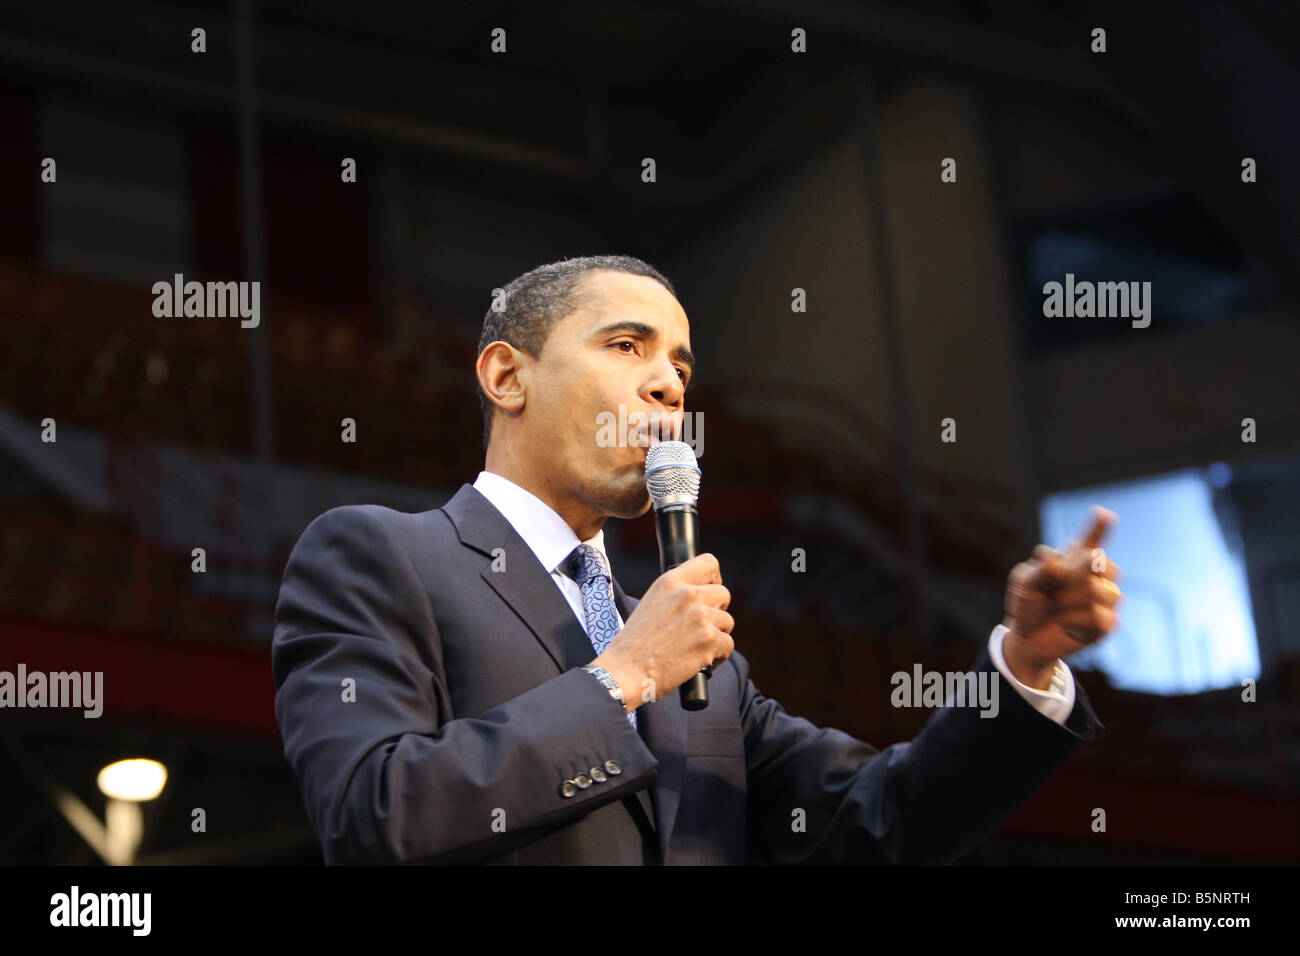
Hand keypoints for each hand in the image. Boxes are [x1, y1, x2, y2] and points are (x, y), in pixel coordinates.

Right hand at [593, 553, 733, 709]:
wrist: (626, 672)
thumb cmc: (634, 644)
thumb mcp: (650, 603)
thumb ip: (675, 595)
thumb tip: (701, 598)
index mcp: (670, 582)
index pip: (708, 563)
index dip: (714, 578)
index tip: (711, 591)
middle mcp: (687, 595)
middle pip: (724, 594)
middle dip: (718, 611)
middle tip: (704, 625)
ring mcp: (701, 617)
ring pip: (727, 622)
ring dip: (717, 635)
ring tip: (697, 647)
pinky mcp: (709, 640)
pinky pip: (728, 645)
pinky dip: (718, 656)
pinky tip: (702, 662)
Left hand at [1002, 506, 1122, 689]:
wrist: (1028, 637)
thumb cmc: (1028, 602)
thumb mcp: (1024, 582)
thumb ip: (1040, 570)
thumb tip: (1055, 561)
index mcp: (1075, 557)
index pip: (1091, 539)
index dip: (1098, 527)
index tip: (1104, 514)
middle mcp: (1096, 574)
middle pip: (1098, 562)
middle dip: (1072, 574)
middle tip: (1052, 587)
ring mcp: (1106, 597)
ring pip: (1097, 590)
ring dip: (1068, 600)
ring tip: (1055, 606)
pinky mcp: (1109, 623)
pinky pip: (1097, 616)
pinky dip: (1073, 620)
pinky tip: (1065, 624)